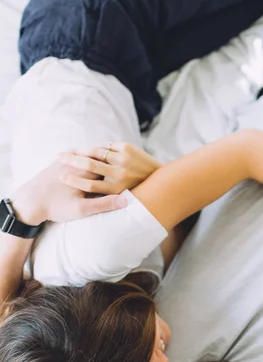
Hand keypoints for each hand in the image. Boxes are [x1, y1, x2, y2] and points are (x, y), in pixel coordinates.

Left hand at [11, 161, 126, 224]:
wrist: (29, 201)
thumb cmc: (55, 208)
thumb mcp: (82, 210)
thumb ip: (104, 204)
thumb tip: (125, 201)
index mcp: (86, 170)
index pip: (110, 161)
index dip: (122, 163)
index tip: (134, 164)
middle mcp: (77, 160)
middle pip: (99, 153)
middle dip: (112, 155)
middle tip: (127, 156)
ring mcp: (66, 159)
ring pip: (87, 151)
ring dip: (99, 152)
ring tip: (113, 154)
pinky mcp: (59, 161)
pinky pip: (76, 152)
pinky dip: (86, 153)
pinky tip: (92, 157)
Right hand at [58, 142, 161, 193]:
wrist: (162, 181)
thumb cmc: (138, 195)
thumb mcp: (123, 199)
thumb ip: (105, 201)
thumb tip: (89, 200)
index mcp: (117, 189)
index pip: (90, 184)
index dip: (73, 179)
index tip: (60, 176)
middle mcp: (120, 173)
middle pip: (89, 164)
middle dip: (71, 159)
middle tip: (58, 157)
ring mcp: (125, 159)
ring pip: (96, 152)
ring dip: (80, 151)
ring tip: (67, 153)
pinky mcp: (128, 148)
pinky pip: (106, 146)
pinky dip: (95, 147)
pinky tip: (84, 150)